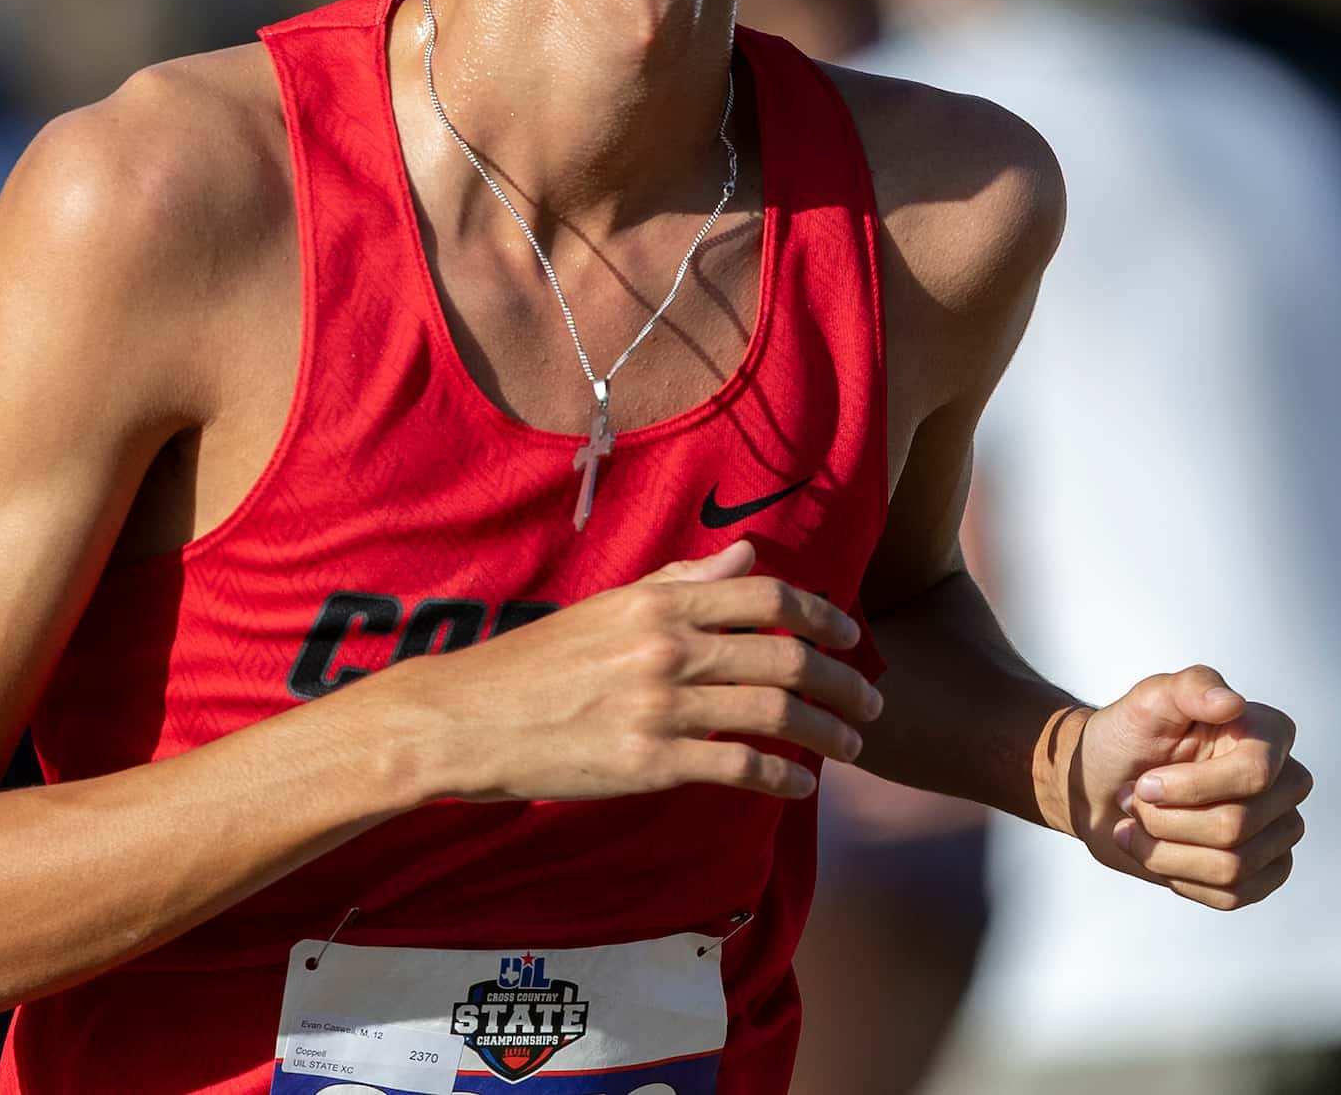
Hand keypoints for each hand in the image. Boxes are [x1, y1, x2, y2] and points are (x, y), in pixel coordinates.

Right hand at [374, 539, 881, 803]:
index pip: (766, 597)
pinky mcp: (649, 763)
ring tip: (850, 745)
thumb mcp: (610, 606)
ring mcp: (660, 707)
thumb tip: (746, 553)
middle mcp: (667, 648)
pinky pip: (739, 768)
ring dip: (826, 732)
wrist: (470, 720)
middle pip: (786, 656)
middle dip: (843, 681)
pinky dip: (782, 778)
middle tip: (870, 702)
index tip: (852, 636)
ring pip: (774, 713)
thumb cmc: (538, 662)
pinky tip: (800, 787)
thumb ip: (682, 580)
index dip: (822, 616)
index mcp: (659, 603)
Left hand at [1053, 664, 1307, 910]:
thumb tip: (1232, 703)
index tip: (1145, 782)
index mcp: (1269, 734)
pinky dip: (1180, 878)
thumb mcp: (1149, 700)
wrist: (1101, 784)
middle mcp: (1284, 783)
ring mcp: (1277, 832)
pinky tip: (1156, 853)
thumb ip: (1191, 688)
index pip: (1255, 773)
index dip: (1192, 787)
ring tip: (1137, 826)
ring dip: (1166, 851)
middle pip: (1238, 826)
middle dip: (1168, 820)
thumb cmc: (1129, 736)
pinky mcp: (1261, 873)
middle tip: (1134, 800)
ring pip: (1232, 866)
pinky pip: (1233, 896)